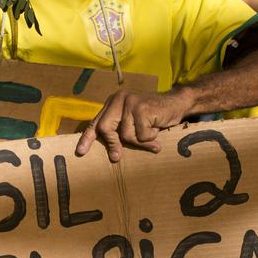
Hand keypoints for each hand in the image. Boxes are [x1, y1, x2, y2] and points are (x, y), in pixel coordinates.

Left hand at [75, 89, 192, 162]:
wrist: (177, 102)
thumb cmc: (155, 115)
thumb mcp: (133, 121)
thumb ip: (120, 130)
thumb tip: (110, 151)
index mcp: (113, 102)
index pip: (96, 122)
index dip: (87, 138)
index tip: (80, 152)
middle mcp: (118, 99)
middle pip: (105, 128)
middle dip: (113, 144)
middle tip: (117, 157)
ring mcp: (130, 102)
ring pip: (125, 135)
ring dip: (140, 141)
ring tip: (152, 134)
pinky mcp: (141, 108)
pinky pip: (140, 135)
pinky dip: (150, 139)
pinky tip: (157, 130)